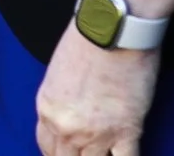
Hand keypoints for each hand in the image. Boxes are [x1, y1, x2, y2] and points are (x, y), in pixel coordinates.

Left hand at [35, 22, 157, 155]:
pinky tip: (127, 154)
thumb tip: (73, 113)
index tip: (67, 154)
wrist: (111, 29)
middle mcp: (66, 125)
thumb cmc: (88, 40)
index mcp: (47, 107)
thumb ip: (62, 99)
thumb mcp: (59, 72)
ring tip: (108, 151)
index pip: (46, 146)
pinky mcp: (126, 131)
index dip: (58, 153)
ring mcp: (95, 132)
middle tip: (88, 153)